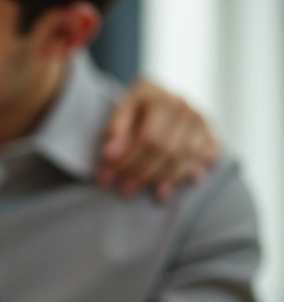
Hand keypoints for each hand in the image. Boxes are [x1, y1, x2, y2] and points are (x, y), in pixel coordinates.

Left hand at [100, 78, 218, 201]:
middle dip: (141, 173)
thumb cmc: (136, 106)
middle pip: (167, 150)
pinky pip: (206, 158)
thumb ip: (115, 130)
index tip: (107, 176)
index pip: (148, 138)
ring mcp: (202, 123)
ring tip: (137, 191)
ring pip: (184, 158)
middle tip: (123, 188)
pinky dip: (187, 175)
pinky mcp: (210, 135)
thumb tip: (109, 154)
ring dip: (160, 179)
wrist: (159, 95)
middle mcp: (186, 110)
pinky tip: (165, 189)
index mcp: (162, 100)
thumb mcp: (120, 109)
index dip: (127, 160)